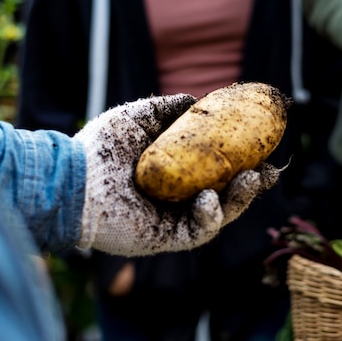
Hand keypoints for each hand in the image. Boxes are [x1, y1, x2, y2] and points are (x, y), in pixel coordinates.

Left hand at [73, 94, 280, 255]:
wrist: (73, 177)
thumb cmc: (100, 146)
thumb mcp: (138, 117)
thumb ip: (167, 109)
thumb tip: (195, 100)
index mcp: (173, 174)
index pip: (215, 171)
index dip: (241, 162)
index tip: (262, 149)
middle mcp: (176, 198)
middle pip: (224, 195)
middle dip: (249, 185)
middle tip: (269, 170)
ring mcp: (171, 220)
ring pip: (217, 215)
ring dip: (239, 200)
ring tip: (250, 179)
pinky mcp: (163, 239)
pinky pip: (197, 232)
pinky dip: (209, 216)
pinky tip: (210, 198)